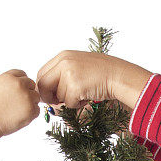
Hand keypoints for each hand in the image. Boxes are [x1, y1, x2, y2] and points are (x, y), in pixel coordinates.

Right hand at [0, 69, 39, 136]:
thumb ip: (12, 82)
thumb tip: (26, 84)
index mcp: (9, 77)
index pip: (23, 74)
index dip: (20, 83)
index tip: (15, 92)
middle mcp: (19, 84)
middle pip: (32, 84)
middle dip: (27, 92)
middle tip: (16, 103)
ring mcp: (26, 97)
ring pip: (36, 97)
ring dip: (30, 103)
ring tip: (16, 110)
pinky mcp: (31, 109)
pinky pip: (37, 110)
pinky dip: (30, 114)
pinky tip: (18, 116)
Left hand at [36, 51, 151, 110]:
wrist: (118, 75)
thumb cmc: (101, 72)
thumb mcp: (78, 65)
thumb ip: (61, 74)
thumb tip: (45, 94)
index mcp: (63, 56)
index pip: (41, 73)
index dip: (44, 87)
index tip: (50, 94)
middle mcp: (63, 63)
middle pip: (43, 85)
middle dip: (48, 96)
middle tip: (58, 102)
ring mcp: (69, 74)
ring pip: (58, 96)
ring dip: (68, 100)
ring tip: (83, 92)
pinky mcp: (75, 87)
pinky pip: (69, 103)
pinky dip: (77, 104)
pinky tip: (87, 96)